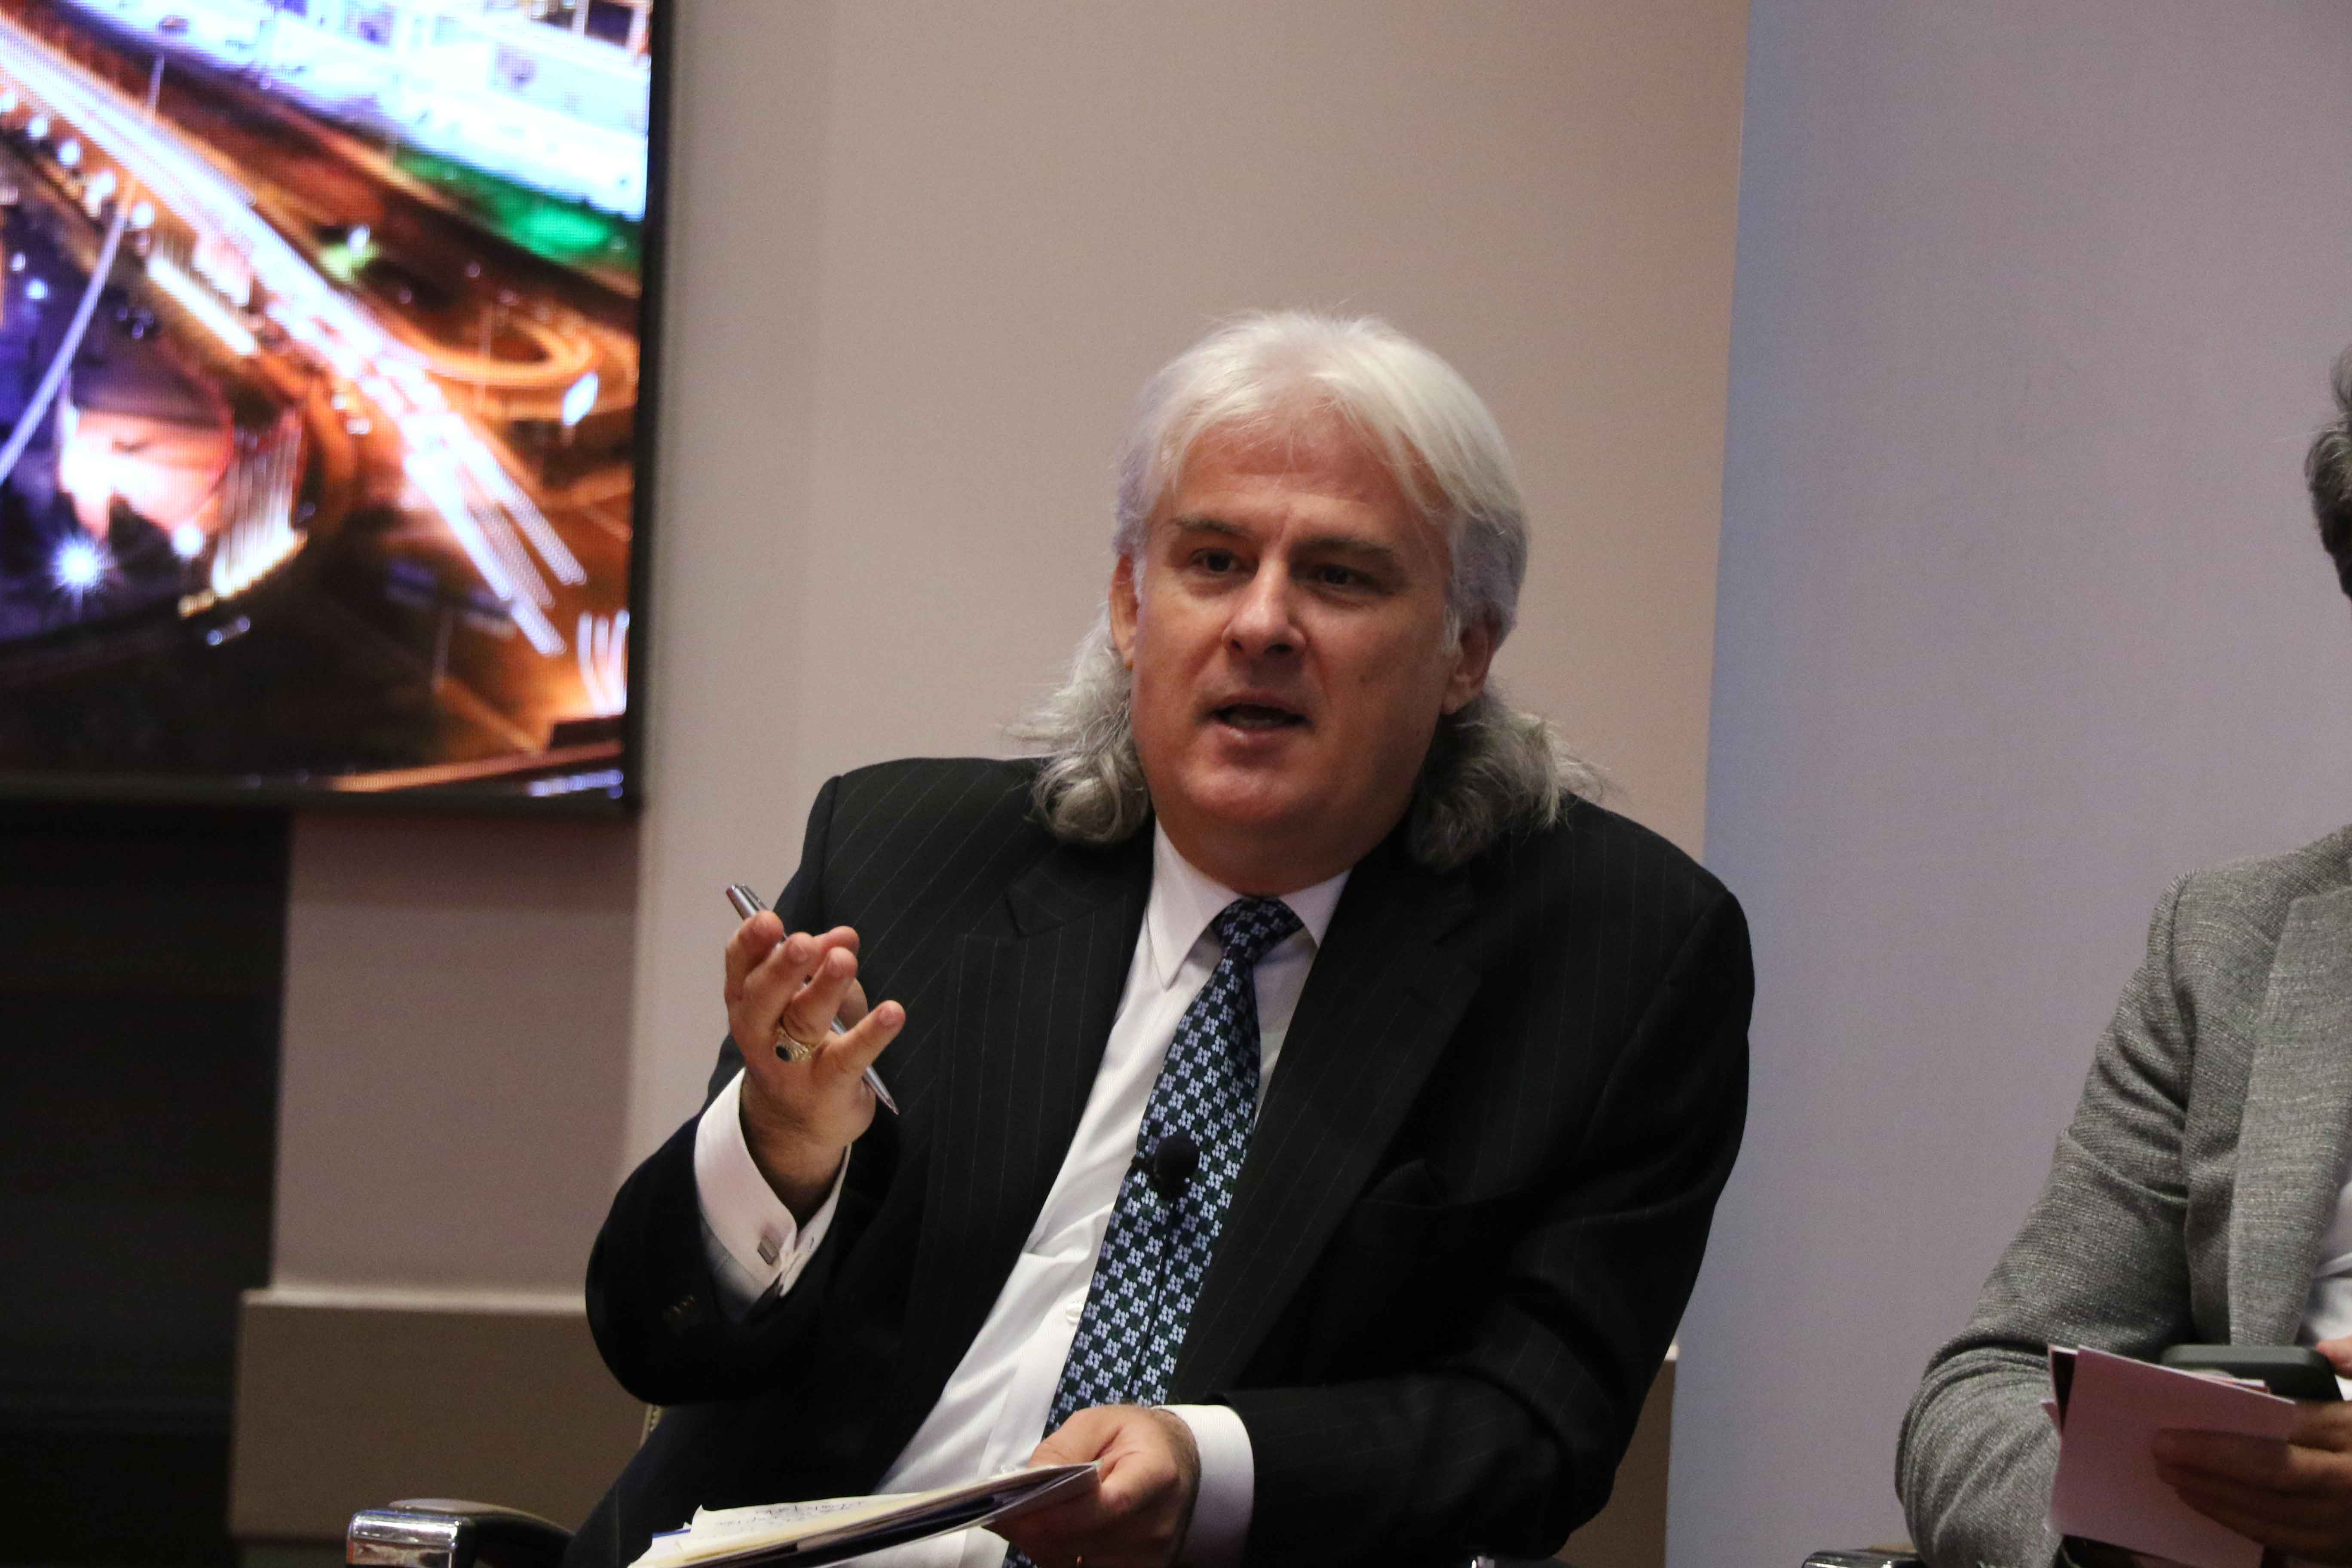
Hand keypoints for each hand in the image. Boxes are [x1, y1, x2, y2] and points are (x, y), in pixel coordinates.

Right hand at [722, 909, 903, 1218]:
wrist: (797, 1125)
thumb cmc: (803, 1045)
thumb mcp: (807, 999)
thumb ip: (823, 964)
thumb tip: (845, 937)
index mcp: (748, 1002)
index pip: (740, 966)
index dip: (751, 942)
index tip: (769, 919)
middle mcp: (760, 1032)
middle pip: (764, 996)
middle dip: (783, 966)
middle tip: (803, 942)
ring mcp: (791, 1064)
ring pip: (804, 1021)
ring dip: (825, 988)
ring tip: (844, 960)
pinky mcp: (827, 1087)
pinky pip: (849, 1057)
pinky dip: (871, 1034)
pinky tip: (892, 1012)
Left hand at [990, 1405, 1200, 1567]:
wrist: (1177, 1462)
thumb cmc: (1134, 1437)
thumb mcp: (1097, 1423)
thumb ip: (1062, 1450)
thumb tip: (1027, 1485)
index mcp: (1156, 1474)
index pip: (1105, 1505)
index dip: (1059, 1514)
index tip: (1017, 1512)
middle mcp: (1158, 1522)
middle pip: (1086, 1540)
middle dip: (1038, 1530)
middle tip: (1003, 1515)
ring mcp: (1152, 1554)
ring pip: (1080, 1564)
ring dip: (1045, 1546)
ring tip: (1026, 1521)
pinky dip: (1061, 1557)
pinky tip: (1049, 1535)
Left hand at [2153, 1336, 2351, 1560]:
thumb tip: (2326, 1350)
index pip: (2285, 1429)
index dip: (2227, 1430)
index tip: (2176, 1424)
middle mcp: (2350, 1481)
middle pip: (2272, 1474)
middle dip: (2210, 1463)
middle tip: (2160, 1449)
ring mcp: (2346, 1521)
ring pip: (2271, 1512)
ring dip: (2214, 1495)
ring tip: (2170, 1474)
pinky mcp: (2338, 1548)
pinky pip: (2280, 1537)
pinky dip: (2237, 1520)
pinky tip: (2204, 1501)